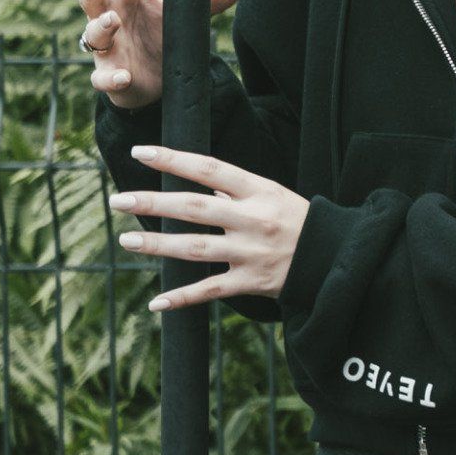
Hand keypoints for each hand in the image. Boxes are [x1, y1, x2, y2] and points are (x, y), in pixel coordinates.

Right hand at [79, 0, 255, 109]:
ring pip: (91, 36)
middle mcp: (110, 16)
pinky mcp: (110, 77)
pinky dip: (110, 78)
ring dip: (100, 27)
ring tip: (112, 21)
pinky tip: (124, 76)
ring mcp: (108, 48)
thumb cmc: (161, 33)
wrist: (155, 78)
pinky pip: (103, 79)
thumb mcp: (187, 12)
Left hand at [108, 144, 308, 309]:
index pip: (211, 169)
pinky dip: (183, 297)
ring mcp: (251, 252)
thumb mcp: (275, 195)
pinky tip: (156, 302)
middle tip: (119, 199)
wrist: (336, 256)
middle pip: (195, 208)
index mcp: (260, 191)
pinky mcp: (251, 282)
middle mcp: (253, 219)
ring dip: (158, 244)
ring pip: (196, 248)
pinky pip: (211, 290)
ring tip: (127, 239)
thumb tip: (201, 185)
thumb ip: (237, 192)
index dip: (175, 159)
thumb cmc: (300, 220)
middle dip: (154, 202)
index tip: (142, 152)